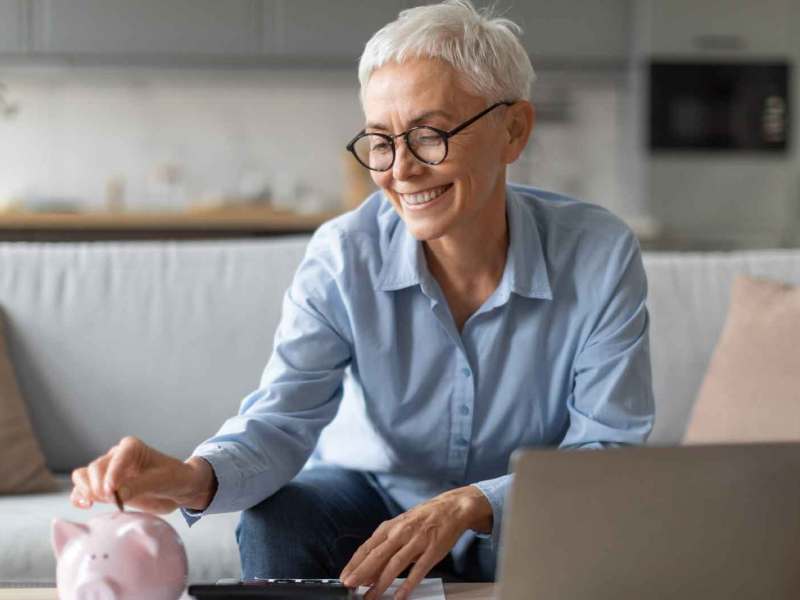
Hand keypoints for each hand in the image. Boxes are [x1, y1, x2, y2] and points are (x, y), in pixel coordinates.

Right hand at [70, 436, 216, 513]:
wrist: (179, 489)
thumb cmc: (174, 478)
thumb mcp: (162, 481)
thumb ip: (139, 486)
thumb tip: (116, 494)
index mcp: (132, 447)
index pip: (115, 457)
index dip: (111, 474)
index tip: (112, 492)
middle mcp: (116, 456)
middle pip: (95, 467)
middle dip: (99, 485)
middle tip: (111, 500)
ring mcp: (109, 472)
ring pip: (84, 475)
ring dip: (85, 489)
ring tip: (94, 502)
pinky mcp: (105, 488)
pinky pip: (83, 489)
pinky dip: (79, 496)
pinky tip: (85, 505)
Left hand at [339, 486, 491, 599]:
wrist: (452, 508)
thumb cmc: (423, 518)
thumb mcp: (400, 527)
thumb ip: (385, 547)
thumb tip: (369, 571)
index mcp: (391, 527)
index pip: (367, 547)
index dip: (354, 563)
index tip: (345, 576)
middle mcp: (401, 532)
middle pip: (377, 555)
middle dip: (361, 572)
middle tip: (350, 585)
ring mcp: (417, 541)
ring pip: (395, 564)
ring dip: (381, 583)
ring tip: (371, 596)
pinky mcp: (432, 550)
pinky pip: (418, 570)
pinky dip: (408, 585)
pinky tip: (399, 596)